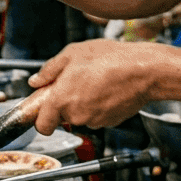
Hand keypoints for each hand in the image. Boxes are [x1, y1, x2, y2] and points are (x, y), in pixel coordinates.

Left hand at [24, 39, 180, 132]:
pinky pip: (98, 116)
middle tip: (75, 82)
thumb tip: (36, 81)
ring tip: (95, 81)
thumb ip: (49, 70)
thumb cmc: (110, 59)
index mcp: (61, 99)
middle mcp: (77, 114)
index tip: (44, 109)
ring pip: (81, 116)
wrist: (144, 70)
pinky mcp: (110, 122)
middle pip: (62, 117)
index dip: (42, 118)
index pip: (42, 126)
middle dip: (66, 103)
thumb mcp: (72, 54)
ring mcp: (95, 120)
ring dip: (83, 103)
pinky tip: (106, 88)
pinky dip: (99, 105)